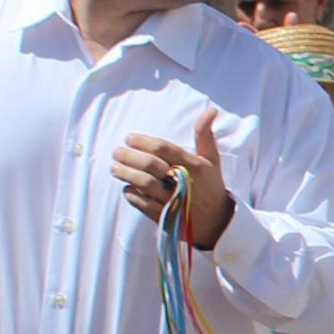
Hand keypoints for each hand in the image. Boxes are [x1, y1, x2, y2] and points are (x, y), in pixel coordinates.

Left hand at [115, 110, 234, 247]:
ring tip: (115, 168)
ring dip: (126, 174)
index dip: (143, 141)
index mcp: (194, 165)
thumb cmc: (211, 186)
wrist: (218, 222)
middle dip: (129, 156)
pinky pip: (143, 204)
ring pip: (144, 184)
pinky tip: (127, 188)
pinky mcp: (167, 217)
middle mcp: (184, 181)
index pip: (164, 148)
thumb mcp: (212, 160)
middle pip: (150, 164)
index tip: (129, 138)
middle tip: (116, 152)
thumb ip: (205, 135)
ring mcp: (174, 200)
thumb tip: (211, 110)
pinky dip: (132, 195)